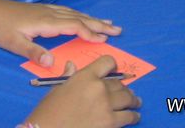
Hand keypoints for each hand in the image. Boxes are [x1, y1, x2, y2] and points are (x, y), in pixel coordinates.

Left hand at [0, 0, 120, 66]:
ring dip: (92, 18)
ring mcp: (47, 10)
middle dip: (99, 24)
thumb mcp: (14, 44)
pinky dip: (80, 15)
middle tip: (118, 29)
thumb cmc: (0, 28)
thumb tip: (52, 63)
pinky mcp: (43, 10)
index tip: (105, 39)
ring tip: (108, 23)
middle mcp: (50, 13)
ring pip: (75, 13)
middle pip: (79, 18)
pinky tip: (84, 17)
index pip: (73, 26)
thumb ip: (34, 52)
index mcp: (46, 22)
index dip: (90, 32)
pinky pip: (68, 11)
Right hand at [24, 56, 140, 127]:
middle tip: (127, 92)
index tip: (114, 72)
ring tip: (136, 102)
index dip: (112, 66)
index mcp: (85, 76)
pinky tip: (134, 116)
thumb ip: (69, 76)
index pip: (107, 62)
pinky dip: (133, 116)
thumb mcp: (57, 89)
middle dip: (124, 88)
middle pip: (119, 83)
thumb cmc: (49, 111)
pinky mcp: (110, 122)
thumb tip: (72, 66)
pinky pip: (128, 117)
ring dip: (133, 100)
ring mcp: (106, 106)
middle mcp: (99, 88)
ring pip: (128, 98)